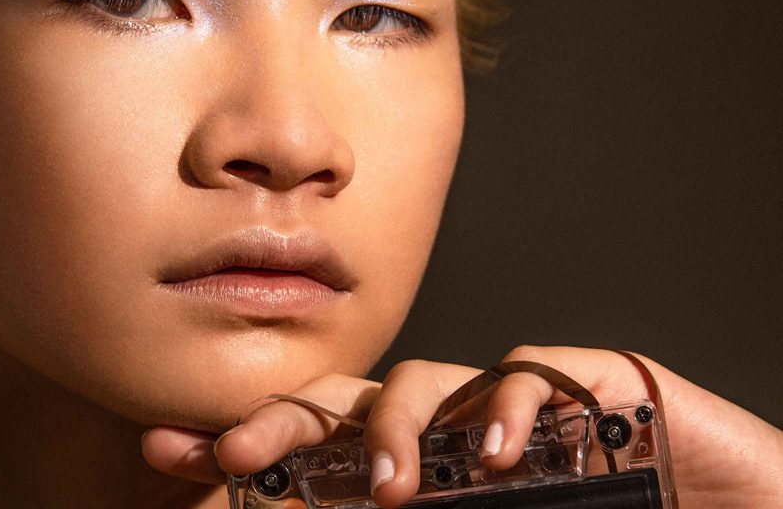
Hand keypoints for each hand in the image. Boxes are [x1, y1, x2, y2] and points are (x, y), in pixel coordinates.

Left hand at [141, 346, 782, 507]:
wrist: (709, 502)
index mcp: (404, 459)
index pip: (307, 443)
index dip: (240, 445)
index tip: (164, 456)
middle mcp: (438, 422)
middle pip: (337, 400)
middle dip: (279, 422)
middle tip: (231, 456)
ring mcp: (499, 396)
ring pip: (418, 383)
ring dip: (392, 434)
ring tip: (388, 494)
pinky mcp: (575, 380)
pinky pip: (523, 376)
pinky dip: (501, 413)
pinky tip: (494, 456)